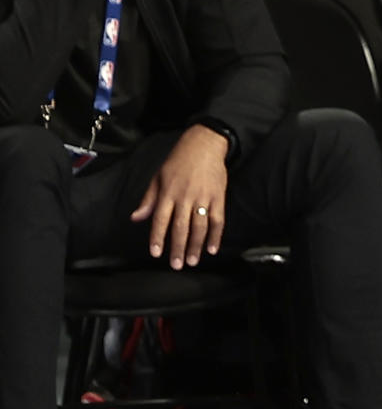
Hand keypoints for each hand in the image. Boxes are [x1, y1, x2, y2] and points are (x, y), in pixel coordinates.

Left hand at [130, 125, 229, 268]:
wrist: (205, 143)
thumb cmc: (179, 160)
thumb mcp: (158, 176)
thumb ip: (148, 199)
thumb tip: (136, 218)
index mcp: (168, 192)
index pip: (161, 219)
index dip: (158, 237)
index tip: (156, 253)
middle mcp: (185, 196)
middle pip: (181, 227)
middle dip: (178, 248)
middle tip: (176, 264)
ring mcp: (203, 197)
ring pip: (199, 226)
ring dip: (196, 245)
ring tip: (192, 261)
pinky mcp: (218, 196)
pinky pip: (218, 220)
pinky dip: (216, 235)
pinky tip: (212, 248)